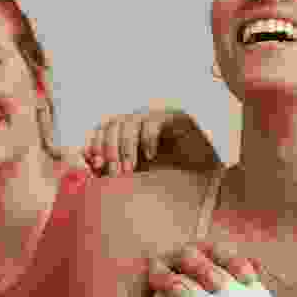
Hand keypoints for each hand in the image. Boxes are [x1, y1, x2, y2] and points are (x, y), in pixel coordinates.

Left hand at [82, 106, 221, 175]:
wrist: (209, 175)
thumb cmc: (175, 178)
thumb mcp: (140, 175)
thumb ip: (118, 169)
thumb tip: (88, 167)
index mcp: (131, 133)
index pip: (104, 128)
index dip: (96, 143)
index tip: (94, 164)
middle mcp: (142, 122)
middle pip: (113, 123)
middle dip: (109, 148)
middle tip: (114, 172)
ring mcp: (159, 118)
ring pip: (130, 122)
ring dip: (125, 148)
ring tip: (129, 169)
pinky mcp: (176, 118)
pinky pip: (153, 122)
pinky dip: (147, 139)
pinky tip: (150, 156)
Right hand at [128, 241, 261, 296]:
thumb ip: (246, 285)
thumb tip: (260, 268)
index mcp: (203, 258)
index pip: (218, 251)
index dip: (233, 262)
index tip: (250, 279)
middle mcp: (178, 260)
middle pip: (188, 254)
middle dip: (203, 267)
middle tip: (218, 285)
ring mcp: (155, 275)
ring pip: (158, 270)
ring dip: (171, 281)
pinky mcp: (138, 295)